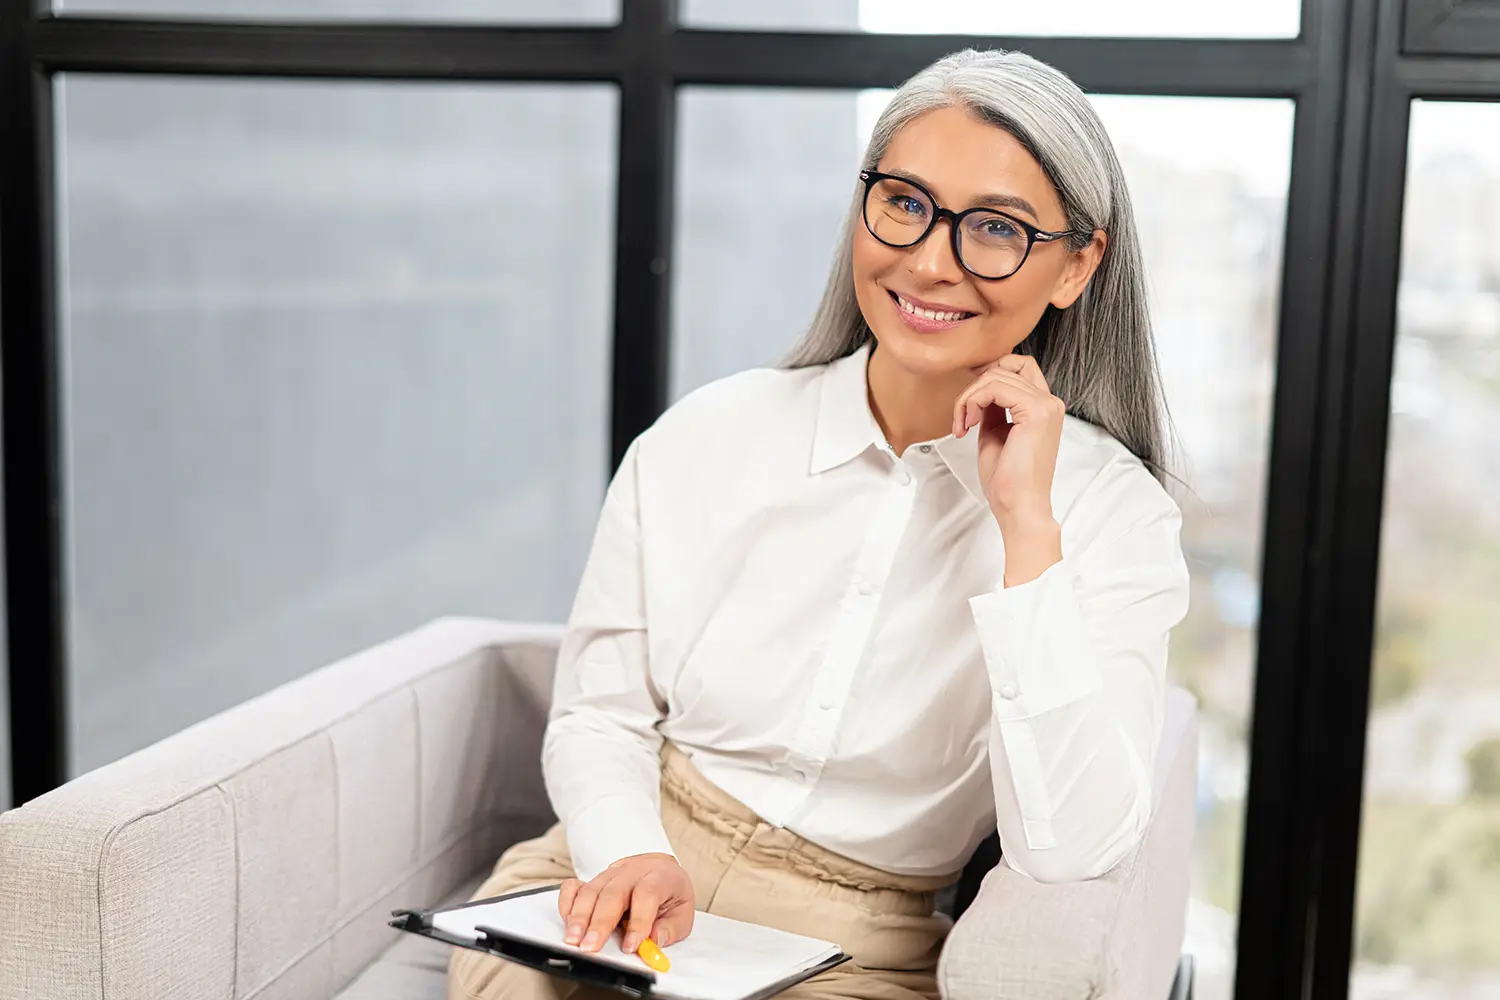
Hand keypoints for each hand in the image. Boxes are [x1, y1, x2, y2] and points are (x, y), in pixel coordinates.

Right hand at [558, 852, 694, 954]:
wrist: (659, 868)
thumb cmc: (669, 893)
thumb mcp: (683, 911)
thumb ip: (672, 928)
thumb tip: (655, 940)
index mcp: (658, 877)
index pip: (647, 895)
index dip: (638, 921)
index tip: (631, 946)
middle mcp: (632, 872)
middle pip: (613, 894)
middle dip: (599, 923)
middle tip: (590, 947)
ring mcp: (610, 873)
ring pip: (591, 891)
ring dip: (579, 917)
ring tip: (573, 940)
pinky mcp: (594, 879)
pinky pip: (575, 886)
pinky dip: (567, 903)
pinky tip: (566, 921)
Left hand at [953, 355, 1064, 584]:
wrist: (1018, 507)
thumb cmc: (1007, 481)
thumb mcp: (994, 433)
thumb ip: (992, 408)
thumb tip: (979, 388)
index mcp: (1043, 407)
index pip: (1019, 367)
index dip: (989, 374)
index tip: (968, 401)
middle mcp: (1050, 402)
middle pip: (1008, 365)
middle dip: (975, 385)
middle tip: (962, 416)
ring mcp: (1046, 405)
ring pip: (997, 375)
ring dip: (969, 396)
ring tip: (963, 425)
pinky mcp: (1036, 411)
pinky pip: (995, 387)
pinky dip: (972, 401)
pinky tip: (968, 425)